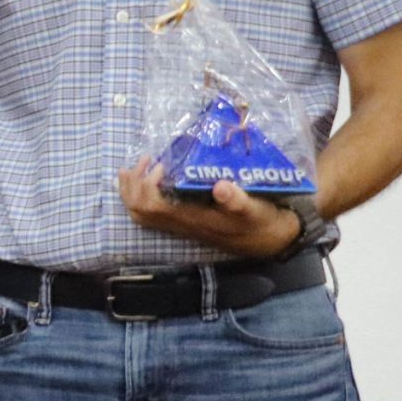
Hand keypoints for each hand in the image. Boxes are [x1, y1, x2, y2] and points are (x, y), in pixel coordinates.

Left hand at [119, 161, 301, 257]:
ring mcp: (180, 225)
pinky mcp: (184, 222)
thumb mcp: (255, 209)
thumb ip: (237, 200)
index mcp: (191, 219)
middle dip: (132, 185)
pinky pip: (151, 214)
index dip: (146, 185)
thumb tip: (219, 187)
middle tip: (143, 160)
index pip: (152, 206)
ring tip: (134, 168)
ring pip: (141, 214)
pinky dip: (141, 195)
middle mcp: (179, 224)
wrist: (269, 241)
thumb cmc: (261, 222)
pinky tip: (147, 181)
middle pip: (138, 210)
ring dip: (132, 190)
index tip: (160, 164)